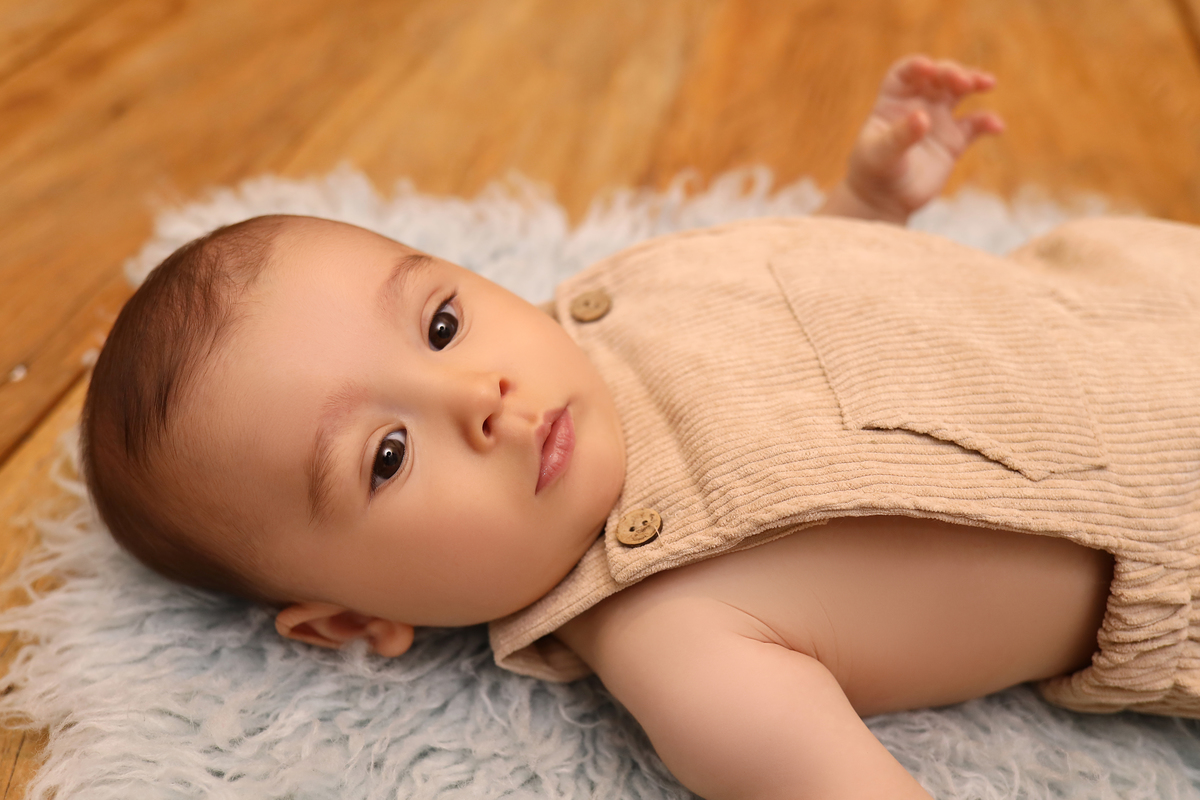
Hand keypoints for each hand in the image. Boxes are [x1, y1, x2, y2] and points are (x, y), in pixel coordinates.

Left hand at [822, 55, 1004, 222]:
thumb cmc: (874, 172)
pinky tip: (996, 127)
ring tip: (988, 84)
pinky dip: (987, 122)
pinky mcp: (953, 140)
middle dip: (952, 73)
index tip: (928, 68)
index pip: (906, 73)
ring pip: (959, 91)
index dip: (917, 66)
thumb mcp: (881, 154)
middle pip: (938, 76)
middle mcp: (917, 103)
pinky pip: (975, 124)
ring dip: (975, 82)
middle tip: (964, 82)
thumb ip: (900, 136)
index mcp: (893, 100)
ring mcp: (938, 118)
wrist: (885, 199)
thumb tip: (923, 117)